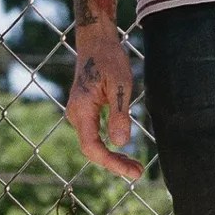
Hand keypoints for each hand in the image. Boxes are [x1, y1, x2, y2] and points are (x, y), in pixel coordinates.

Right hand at [67, 26, 142, 180]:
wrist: (95, 41)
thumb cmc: (109, 59)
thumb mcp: (120, 85)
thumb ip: (119, 114)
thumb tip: (121, 143)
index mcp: (82, 109)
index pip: (92, 147)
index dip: (111, 162)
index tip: (131, 171)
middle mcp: (75, 114)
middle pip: (92, 149)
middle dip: (114, 163)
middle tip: (138, 173)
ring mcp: (78, 113)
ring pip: (92, 144)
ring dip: (112, 156)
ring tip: (134, 166)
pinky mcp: (84, 111)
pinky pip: (94, 135)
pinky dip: (108, 145)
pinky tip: (122, 150)